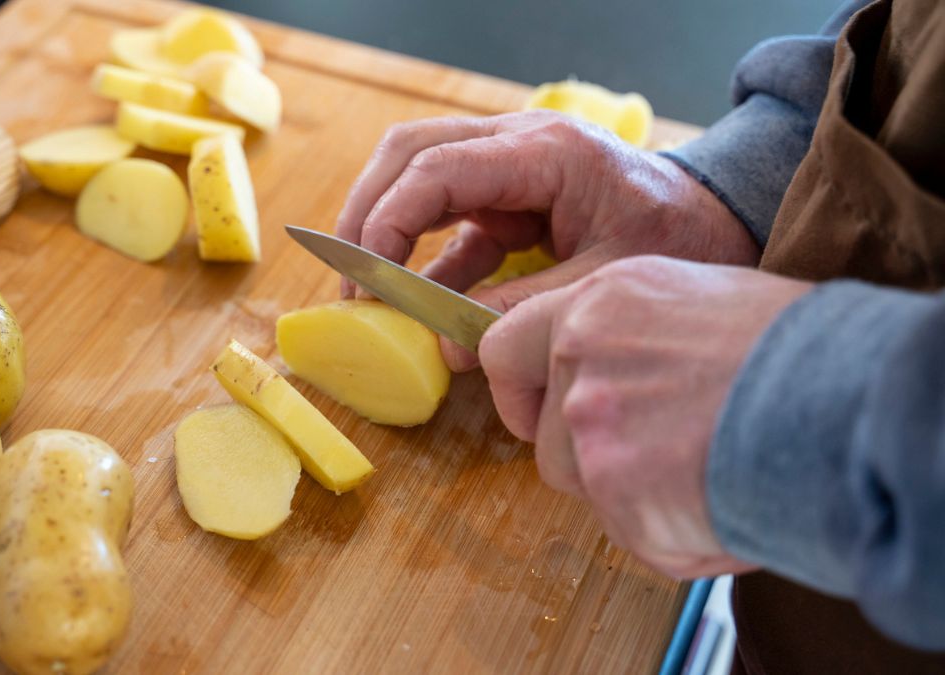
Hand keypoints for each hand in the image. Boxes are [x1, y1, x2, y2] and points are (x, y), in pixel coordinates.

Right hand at [336, 111, 758, 369]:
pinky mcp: (508, 199)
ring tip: (364, 290)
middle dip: (367, 212)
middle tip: (349, 279)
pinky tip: (416, 305)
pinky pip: (449, 220)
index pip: (436, 168)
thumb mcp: (604, 282)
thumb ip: (524, 309)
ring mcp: (508, 168)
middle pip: (410, 152)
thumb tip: (446, 347)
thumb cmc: (678, 240)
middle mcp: (516, 144)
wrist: (716, 222)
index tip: (367, 280)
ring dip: (383, 227)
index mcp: (544, 151)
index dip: (389, 221)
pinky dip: (424, 259)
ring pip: (417, 174)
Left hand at [478, 255, 811, 577]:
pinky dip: (672, 532)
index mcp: (597, 303)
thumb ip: (629, 337)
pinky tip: (721, 499)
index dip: (518, 390)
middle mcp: (579, 360)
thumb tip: (609, 373)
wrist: (843, 398)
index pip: (503, 348)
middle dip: (584, 455)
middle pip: (542, 435)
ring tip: (703, 469)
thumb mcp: (698, 301)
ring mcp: (591, 428)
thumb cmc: (795, 348)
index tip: (537, 409)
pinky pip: (630, 532)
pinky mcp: (617, 494)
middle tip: (650, 453)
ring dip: (629, 494)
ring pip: (581, 486)